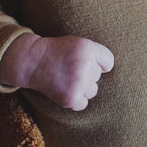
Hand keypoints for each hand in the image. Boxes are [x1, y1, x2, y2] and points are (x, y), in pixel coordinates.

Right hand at [0, 33, 114, 110]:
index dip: (99, 63)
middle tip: (69, 68)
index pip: (109, 62)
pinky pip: (83, 103)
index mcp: (87, 48)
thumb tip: (114, 75)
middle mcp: (84, 65)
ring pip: (92, 90)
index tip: (87, 61)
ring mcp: (77, 82)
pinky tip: (64, 88)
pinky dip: (75, 99)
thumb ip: (96, 54)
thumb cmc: (58, 51)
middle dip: (87, 73)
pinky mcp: (70, 98)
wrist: (33, 61)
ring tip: (66, 77)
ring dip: (82, 87)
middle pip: (98, 76)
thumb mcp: (77, 43)